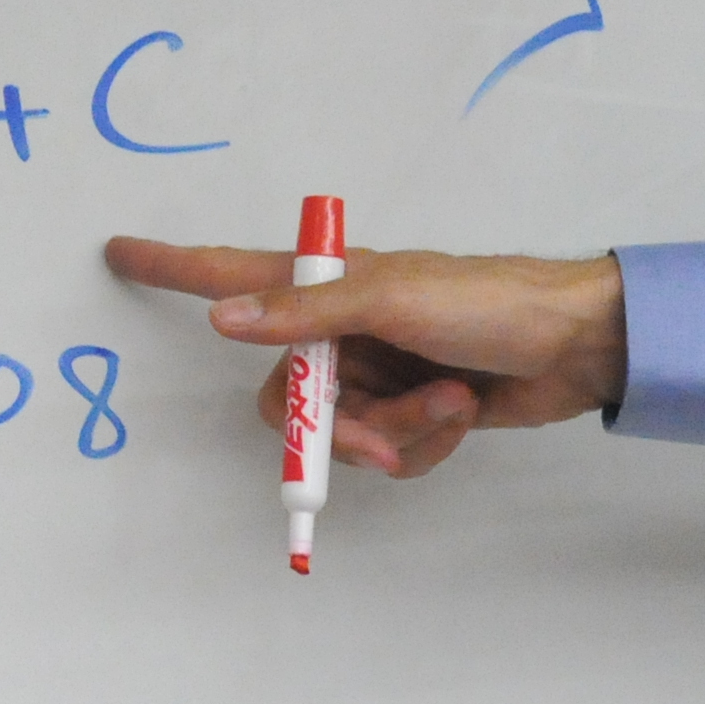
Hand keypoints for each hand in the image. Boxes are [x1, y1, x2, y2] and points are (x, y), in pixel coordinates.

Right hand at [101, 236, 629, 480]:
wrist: (583, 347)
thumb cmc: (494, 301)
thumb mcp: (397, 297)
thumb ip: (308, 310)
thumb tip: (224, 317)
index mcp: (335, 286)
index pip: (237, 277)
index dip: (179, 268)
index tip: (121, 251)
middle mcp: (348, 331)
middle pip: (288, 398)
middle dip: (336, 425)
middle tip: (383, 430)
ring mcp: (384, 374)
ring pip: (344, 433)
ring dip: (398, 431)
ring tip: (450, 403)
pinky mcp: (419, 413)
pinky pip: (391, 452)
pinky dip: (424, 444)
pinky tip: (463, 414)